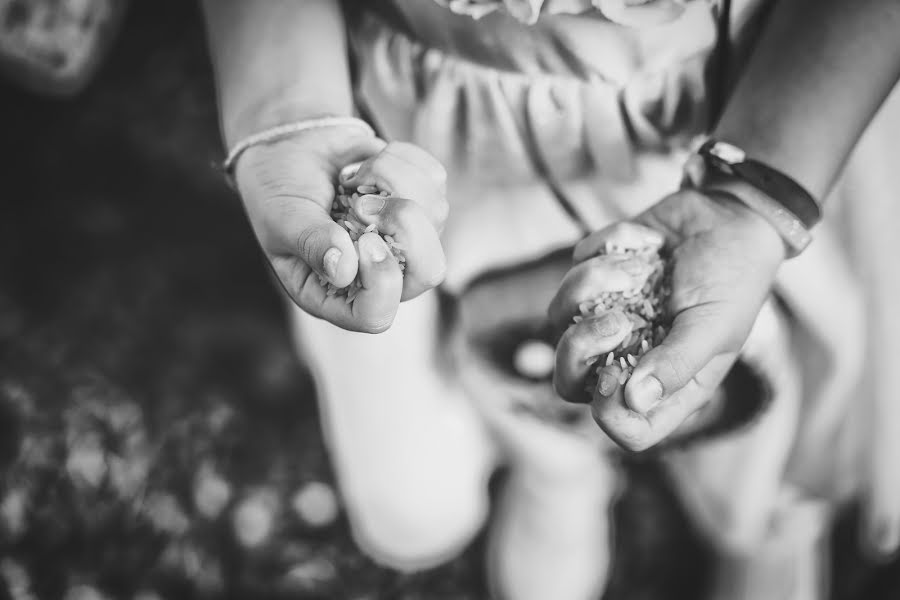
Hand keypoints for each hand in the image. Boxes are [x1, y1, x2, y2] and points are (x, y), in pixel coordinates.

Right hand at [233, 127, 447, 332]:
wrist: (289, 150)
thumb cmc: (278, 194)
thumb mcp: (282, 219)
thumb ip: (311, 243)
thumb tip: (344, 271)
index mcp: (339, 293)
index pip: (377, 316)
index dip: (381, 279)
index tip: (362, 238)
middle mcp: (380, 273)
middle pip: (430, 270)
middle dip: (404, 225)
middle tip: (362, 203)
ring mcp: (405, 236)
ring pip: (434, 214)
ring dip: (388, 180)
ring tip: (349, 176)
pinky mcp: (418, 197)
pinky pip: (433, 179)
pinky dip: (397, 160)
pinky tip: (363, 163)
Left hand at [549, 189, 785, 450]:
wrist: (728, 216)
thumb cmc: (733, 279)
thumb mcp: (716, 325)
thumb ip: (678, 363)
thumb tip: (634, 400)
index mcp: (664, 385)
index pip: (623, 428)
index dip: (609, 410)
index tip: (620, 369)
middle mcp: (626, 357)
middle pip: (567, 380)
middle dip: (582, 345)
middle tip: (619, 318)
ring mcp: (602, 315)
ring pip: (559, 316)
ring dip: (603, 281)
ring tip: (649, 265)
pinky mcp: (592, 274)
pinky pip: (576, 264)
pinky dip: (614, 248)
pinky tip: (651, 244)